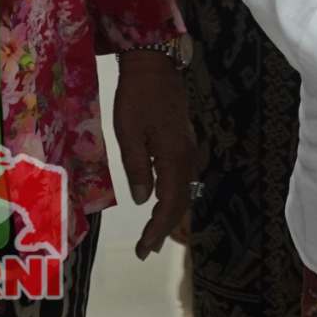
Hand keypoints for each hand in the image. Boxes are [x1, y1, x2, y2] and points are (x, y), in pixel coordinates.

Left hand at [111, 50, 200, 258]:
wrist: (155, 66)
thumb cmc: (137, 99)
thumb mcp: (129, 134)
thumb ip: (137, 168)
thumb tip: (141, 200)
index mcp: (174, 158)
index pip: (169, 204)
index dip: (157, 229)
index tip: (143, 250)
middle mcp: (186, 158)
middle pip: (181, 201)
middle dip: (165, 227)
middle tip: (147, 249)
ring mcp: (187, 148)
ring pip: (184, 190)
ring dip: (170, 214)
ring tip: (155, 233)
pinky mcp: (182, 141)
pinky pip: (182, 178)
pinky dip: (172, 196)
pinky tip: (161, 199)